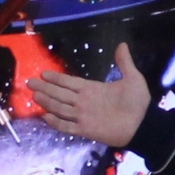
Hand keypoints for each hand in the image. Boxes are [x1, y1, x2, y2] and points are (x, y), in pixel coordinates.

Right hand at [29, 43, 153, 148]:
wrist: (144, 124)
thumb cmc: (138, 102)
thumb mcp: (133, 78)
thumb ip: (124, 62)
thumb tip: (122, 44)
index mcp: (92, 89)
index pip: (69, 82)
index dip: (56, 78)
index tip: (43, 73)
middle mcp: (84, 102)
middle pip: (60, 94)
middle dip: (45, 88)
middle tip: (29, 82)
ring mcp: (83, 116)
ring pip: (60, 107)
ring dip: (47, 101)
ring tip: (34, 95)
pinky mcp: (86, 130)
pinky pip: (68, 126)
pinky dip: (57, 122)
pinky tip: (46, 116)